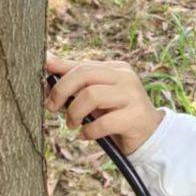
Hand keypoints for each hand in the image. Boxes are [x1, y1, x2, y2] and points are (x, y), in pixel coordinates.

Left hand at [45, 53, 163, 155]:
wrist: (148, 136)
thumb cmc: (116, 113)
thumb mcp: (96, 94)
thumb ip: (75, 77)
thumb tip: (47, 59)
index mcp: (116, 68)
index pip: (82, 66)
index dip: (59, 78)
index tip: (46, 94)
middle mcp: (126, 77)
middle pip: (84, 75)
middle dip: (62, 92)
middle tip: (52, 108)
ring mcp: (133, 96)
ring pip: (92, 95)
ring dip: (74, 113)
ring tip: (72, 124)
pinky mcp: (136, 117)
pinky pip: (103, 122)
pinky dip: (88, 131)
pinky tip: (86, 135)